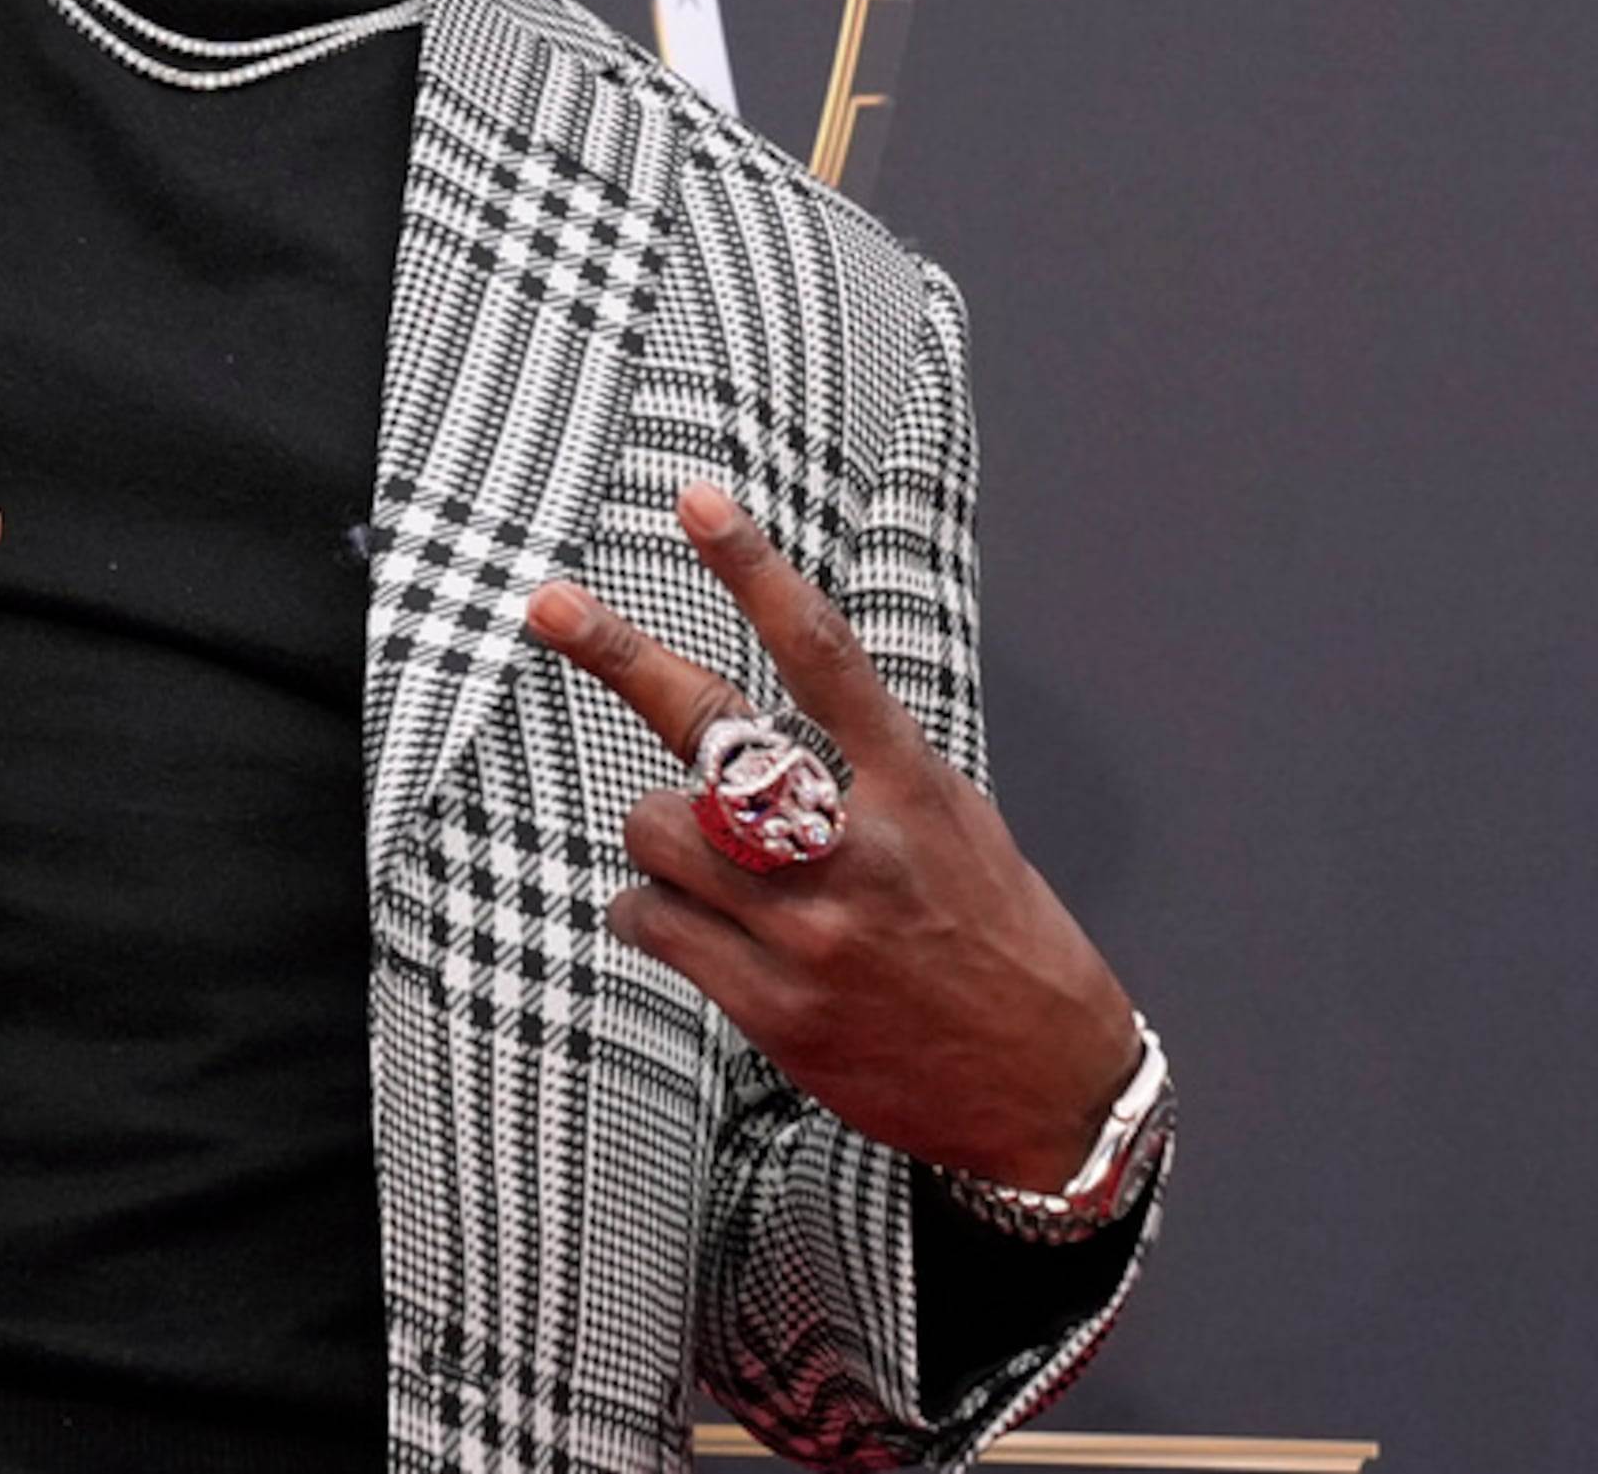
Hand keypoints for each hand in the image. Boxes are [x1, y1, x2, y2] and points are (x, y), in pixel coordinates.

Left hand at [527, 483, 1139, 1189]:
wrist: (1047, 1094)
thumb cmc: (1002, 944)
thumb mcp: (961, 827)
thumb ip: (871, 772)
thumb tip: (776, 726)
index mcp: (913, 789)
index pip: (823, 654)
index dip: (753, 570)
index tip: (698, 504)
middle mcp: (856, 850)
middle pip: (708, 735)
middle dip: (619, 656)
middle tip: (551, 602)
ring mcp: (809, 932)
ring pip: (659, 832)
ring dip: (662, 835)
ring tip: (705, 861)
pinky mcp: (773, 1007)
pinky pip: (652, 923)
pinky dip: (651, 912)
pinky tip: (691, 924)